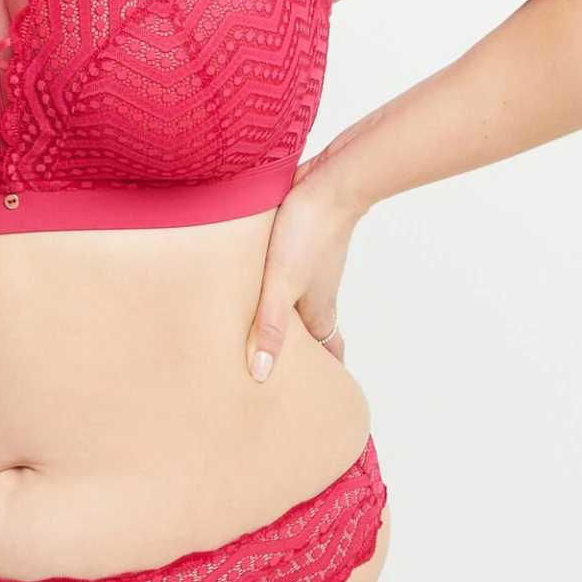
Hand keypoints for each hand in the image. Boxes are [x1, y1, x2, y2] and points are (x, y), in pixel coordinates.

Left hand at [246, 160, 371, 381]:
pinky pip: (288, 275)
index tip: (317, 399)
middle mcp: (318, 293)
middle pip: (313, 331)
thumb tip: (261, 375)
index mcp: (319, 310)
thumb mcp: (282, 285)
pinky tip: (251, 285)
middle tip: (279, 374)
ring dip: (285, 319)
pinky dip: (275, 289)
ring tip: (258, 334)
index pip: (330, 354)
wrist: (328, 182)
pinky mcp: (297, 244)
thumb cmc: (308, 233)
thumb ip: (268, 327)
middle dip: (300, 353)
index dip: (325, 376)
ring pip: (300, 302)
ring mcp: (309, 268)